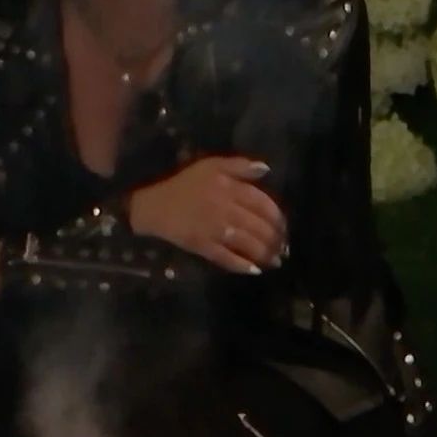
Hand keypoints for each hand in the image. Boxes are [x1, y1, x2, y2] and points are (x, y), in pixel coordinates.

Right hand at [128, 156, 286, 274]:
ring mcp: (214, 230)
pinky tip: (254, 271)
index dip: (278, 218)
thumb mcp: (210, 165)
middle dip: (276, 240)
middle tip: (283, 248)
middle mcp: (226, 209)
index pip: (264, 204)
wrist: (152, 205)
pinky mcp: (202, 246)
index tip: (284, 227)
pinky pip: (227, 258)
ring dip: (265, 255)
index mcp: (230, 188)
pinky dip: (242, 266)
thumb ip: (239, 165)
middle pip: (260, 227)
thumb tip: (266, 169)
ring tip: (274, 261)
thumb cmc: (183, 184)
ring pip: (248, 244)